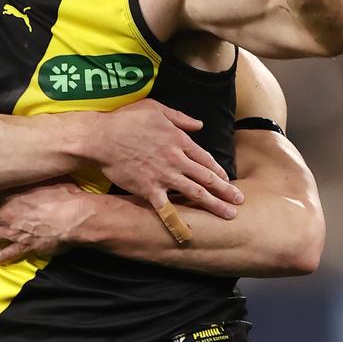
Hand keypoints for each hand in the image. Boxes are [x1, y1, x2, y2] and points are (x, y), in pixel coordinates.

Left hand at [0, 181, 86, 263]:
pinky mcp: (25, 248)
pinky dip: (0, 257)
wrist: (75, 217)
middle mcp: (9, 216)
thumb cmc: (64, 196)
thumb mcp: (46, 181)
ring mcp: (15, 234)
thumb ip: (34, 181)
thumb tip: (33, 171)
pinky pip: (7, 255)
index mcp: (13, 198)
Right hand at [92, 100, 241, 236]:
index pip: (205, 158)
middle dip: (226, 191)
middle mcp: (176, 160)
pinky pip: (166, 208)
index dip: (218, 171)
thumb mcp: (156, 109)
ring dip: (214, 205)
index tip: (227, 179)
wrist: (102, 138)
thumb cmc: (126, 120)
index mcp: (179, 140)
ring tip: (229, 215)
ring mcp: (164, 176)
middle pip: (207, 178)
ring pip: (195, 193)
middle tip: (240, 201)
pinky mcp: (149, 189)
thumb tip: (199, 125)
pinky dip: (177, 220)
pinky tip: (189, 232)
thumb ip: (180, 118)